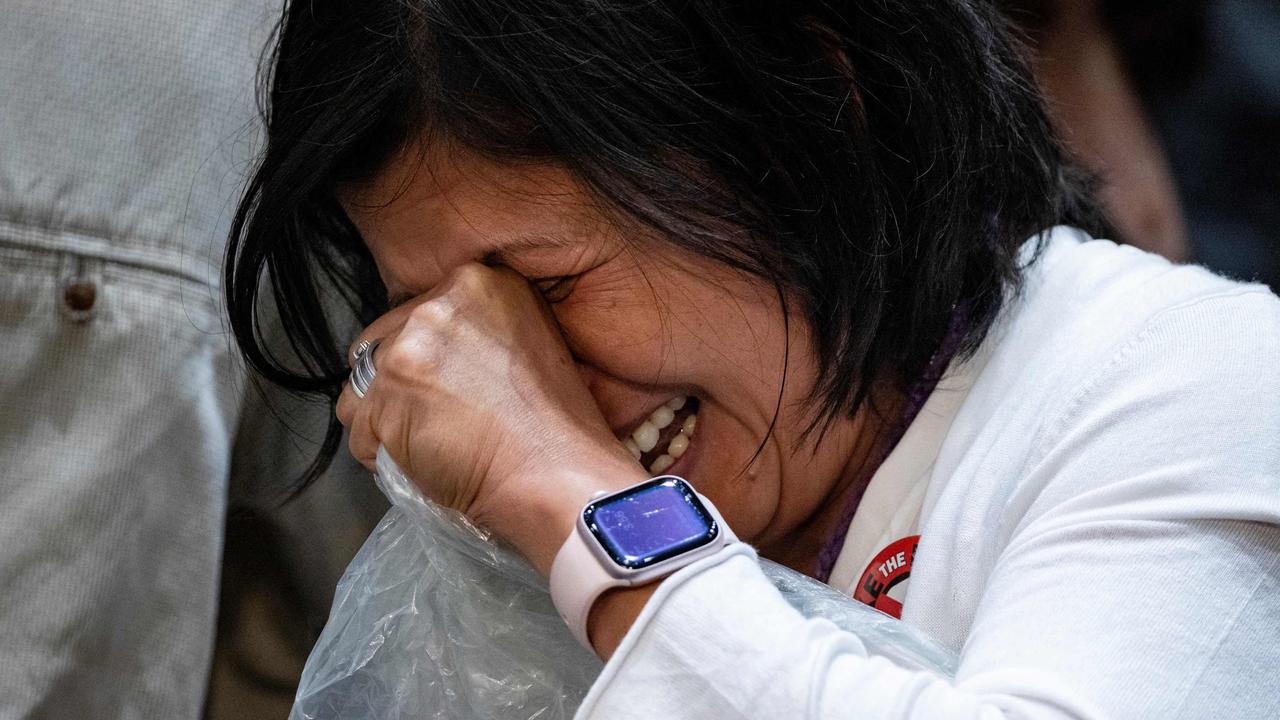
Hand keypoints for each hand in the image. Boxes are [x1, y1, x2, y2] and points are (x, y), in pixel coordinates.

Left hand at [335, 263, 647, 574]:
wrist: (559, 477)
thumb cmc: (557, 429)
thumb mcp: (532, 343)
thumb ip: (480, 333)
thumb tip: (439, 355)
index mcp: (480, 284)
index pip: (417, 315)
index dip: (427, 360)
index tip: (452, 389)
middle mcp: (439, 304)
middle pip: (381, 346)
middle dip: (400, 388)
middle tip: (443, 422)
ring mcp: (408, 349)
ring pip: (360, 389)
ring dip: (386, 421)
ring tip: (433, 445)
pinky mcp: (385, 398)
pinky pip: (358, 434)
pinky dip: (382, 456)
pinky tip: (426, 463)